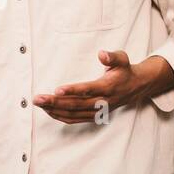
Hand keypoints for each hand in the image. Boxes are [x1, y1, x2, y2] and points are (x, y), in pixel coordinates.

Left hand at [34, 51, 170, 124]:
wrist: (136, 87)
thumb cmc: (125, 71)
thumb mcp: (122, 59)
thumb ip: (112, 56)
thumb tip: (101, 54)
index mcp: (108, 87)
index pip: (88, 90)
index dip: (73, 90)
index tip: (57, 89)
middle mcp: (102, 102)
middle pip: (76, 105)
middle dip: (55, 102)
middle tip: (38, 98)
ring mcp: (98, 111)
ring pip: (73, 114)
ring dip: (54, 110)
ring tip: (39, 104)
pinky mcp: (94, 116)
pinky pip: (75, 119)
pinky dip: (61, 116)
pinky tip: (49, 111)